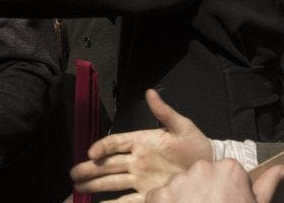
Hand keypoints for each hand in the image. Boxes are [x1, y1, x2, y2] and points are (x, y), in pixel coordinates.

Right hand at [71, 90, 212, 197]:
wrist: (210, 168)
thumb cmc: (196, 147)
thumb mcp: (183, 127)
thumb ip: (165, 112)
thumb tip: (150, 92)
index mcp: (142, 142)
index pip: (116, 143)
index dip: (103, 146)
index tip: (91, 153)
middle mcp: (136, 161)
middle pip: (108, 164)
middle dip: (89, 169)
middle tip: (73, 174)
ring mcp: (140, 179)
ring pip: (112, 182)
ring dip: (94, 185)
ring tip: (77, 188)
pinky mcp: (148, 195)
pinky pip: (127, 201)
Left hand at [144, 159, 283, 202]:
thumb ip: (266, 186)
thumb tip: (280, 168)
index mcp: (229, 169)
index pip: (223, 173)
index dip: (225, 192)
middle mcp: (202, 168)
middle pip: (200, 178)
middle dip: (203, 193)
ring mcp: (178, 181)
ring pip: (180, 187)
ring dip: (184, 200)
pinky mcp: (158, 195)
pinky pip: (160, 198)